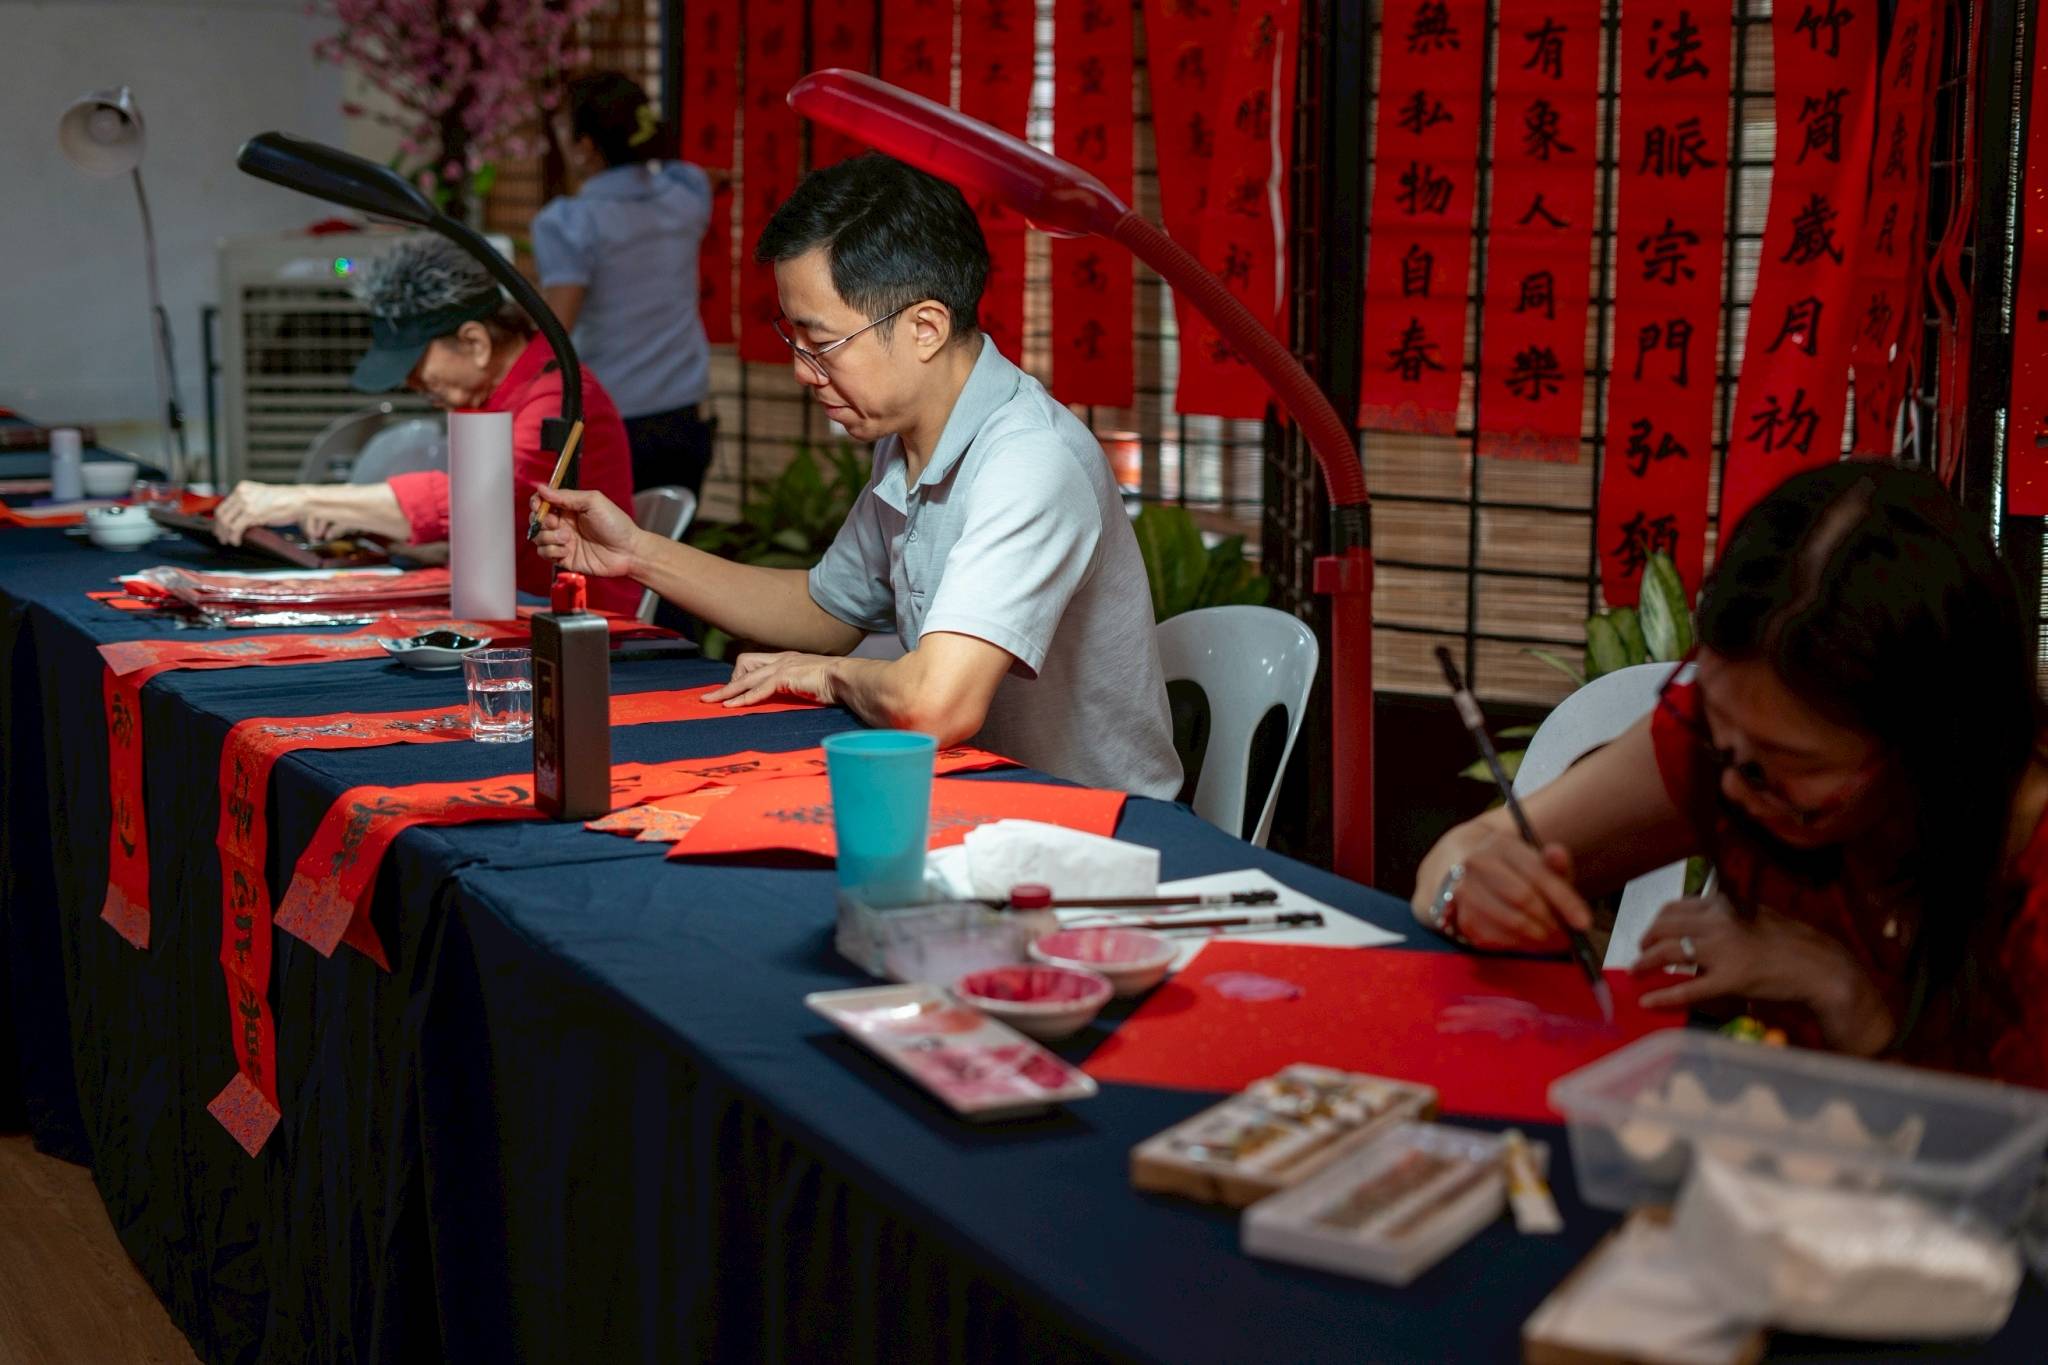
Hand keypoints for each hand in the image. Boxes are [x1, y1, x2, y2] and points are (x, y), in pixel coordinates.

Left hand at [214, 481, 308, 544]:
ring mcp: (246, 503)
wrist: (298, 500)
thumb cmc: (285, 500)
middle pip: (221, 513)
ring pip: (226, 521)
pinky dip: (234, 537)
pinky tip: (237, 541)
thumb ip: (249, 503)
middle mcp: (242, 493)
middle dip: (219, 528)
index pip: (224, 504)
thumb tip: (238, 518)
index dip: (219, 519)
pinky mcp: (251, 513)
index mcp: (243, 488)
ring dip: (225, 534)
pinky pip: (235, 528)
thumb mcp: (261, 497)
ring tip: (229, 541)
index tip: (220, 528)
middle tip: (222, 537)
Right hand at [530, 485, 642, 578]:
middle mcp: (564, 523)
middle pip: (536, 520)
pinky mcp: (564, 558)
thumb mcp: (592, 502)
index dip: (537, 503)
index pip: (543, 502)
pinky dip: (552, 551)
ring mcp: (563, 541)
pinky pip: (545, 554)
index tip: (539, 505)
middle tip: (556, 523)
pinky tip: (567, 550)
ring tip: (567, 538)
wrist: (628, 551)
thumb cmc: (616, 524)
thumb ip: (566, 496)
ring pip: (538, 538)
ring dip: (548, 537)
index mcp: (569, 507)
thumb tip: (542, 487)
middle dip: (542, 521)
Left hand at [704, 651, 841, 707]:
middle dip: (725, 685)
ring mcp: (782, 667)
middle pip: (743, 667)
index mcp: (786, 658)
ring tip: (712, 703)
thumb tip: (790, 695)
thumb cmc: (834, 683)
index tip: (733, 692)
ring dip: (728, 692)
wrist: (846, 678)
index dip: (741, 677)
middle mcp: (780, 659)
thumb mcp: (809, 681)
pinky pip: (758, 690)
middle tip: (709, 698)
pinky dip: (745, 699)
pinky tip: (733, 707)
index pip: (753, 662)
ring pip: (745, 678)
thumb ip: (795, 685)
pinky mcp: (785, 678)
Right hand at [1417, 832, 1593, 952]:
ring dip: (1537, 936)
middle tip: (1566, 935)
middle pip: (1523, 898)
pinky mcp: (1457, 915)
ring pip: (1509, 921)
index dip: (1564, 900)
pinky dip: (1518, 944)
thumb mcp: (1534, 861)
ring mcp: (1462, 889)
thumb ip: (1553, 863)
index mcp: (1502, 845)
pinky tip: (1528, 940)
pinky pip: (1495, 938)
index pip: (1538, 874)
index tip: (1584, 923)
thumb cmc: (1511, 871)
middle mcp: (1476, 863)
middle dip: (1550, 921)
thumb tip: (1557, 852)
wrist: (1460, 870)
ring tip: (1551, 939)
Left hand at [1633, 895, 1895, 1052]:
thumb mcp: (1754, 915)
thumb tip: (1696, 926)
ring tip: (1637, 972)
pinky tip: (1649, 1001)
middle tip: (1640, 953)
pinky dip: (1664, 995)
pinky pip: (1687, 989)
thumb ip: (1726, 916)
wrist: (1821, 966)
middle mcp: (1719, 921)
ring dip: (1646, 963)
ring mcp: (1723, 950)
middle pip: (1665, 928)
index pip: (1675, 907)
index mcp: (1724, 904)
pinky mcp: (1729, 980)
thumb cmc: (1790, 942)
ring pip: (1669, 953)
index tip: (1651, 932)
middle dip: (1646, 942)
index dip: (1657, 922)